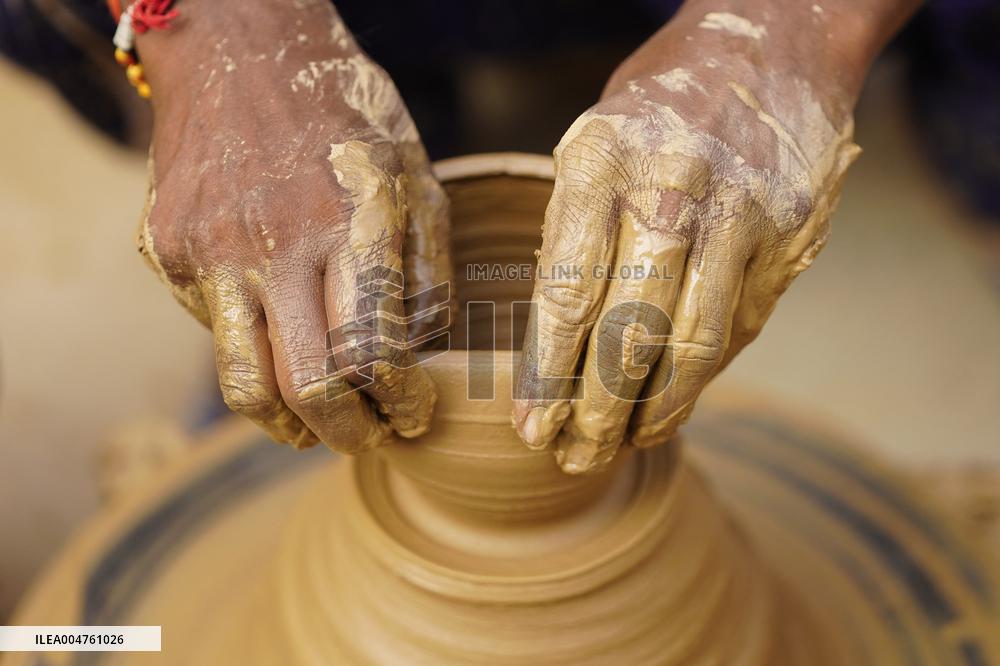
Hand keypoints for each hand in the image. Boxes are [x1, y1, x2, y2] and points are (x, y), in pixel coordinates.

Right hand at [135, 0, 451, 451]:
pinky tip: (276, 333)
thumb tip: (422, 355)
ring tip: (312, 426)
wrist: (239, 48)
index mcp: (350, 225)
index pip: (377, 355)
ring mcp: (210, 251)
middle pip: (310, 388)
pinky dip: (251, 353)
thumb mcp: (415, 176)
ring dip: (286, 424)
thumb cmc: (344, 114)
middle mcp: (275, 244)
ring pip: (244, 384)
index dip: (400, 403)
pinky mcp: (168, 252)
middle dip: (348, 433)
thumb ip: (426, 272)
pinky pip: (211, 332)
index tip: (412, 413)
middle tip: (368, 436)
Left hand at [511, 0, 895, 473]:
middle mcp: (670, 183)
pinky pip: (739, 324)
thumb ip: (575, 236)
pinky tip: (670, 409)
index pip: (566, 289)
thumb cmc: (658, 109)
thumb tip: (558, 344)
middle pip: (626, 326)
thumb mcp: (592, 149)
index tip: (529, 424)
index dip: (547, 371)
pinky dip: (701, 377)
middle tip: (570, 456)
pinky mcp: (786, 232)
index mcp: (599, 160)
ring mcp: (738, 209)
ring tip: (620, 447)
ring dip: (651, 408)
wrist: (771, 43)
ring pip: (690, 338)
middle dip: (595, 407)